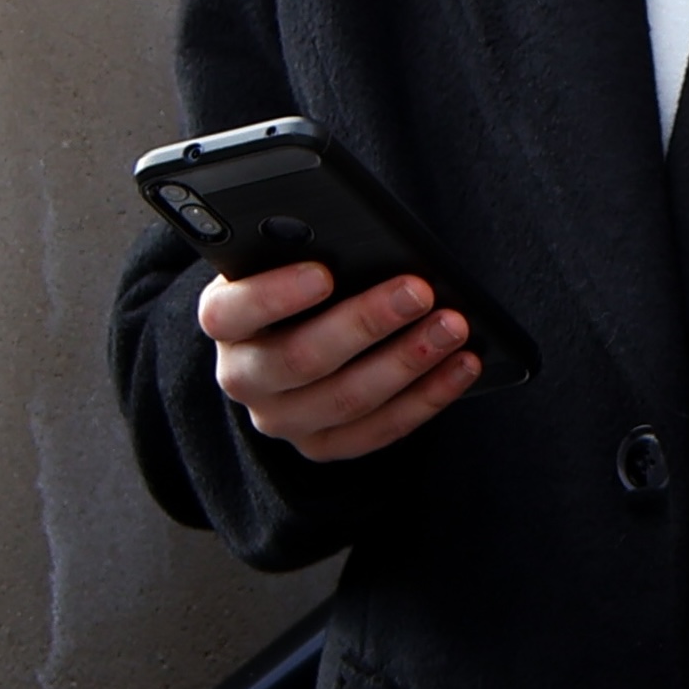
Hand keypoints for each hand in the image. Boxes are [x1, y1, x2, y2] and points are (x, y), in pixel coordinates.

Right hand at [196, 262, 478, 461]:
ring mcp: (281, 418)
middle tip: (420, 290)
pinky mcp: (322, 446)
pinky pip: (379, 430)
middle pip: (300, 359)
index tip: (325, 273)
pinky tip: (464, 364)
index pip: (230, 312)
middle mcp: (243, 376)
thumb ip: (311, 247)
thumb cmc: (301, 277)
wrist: (297, 334)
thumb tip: (368, 241)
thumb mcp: (291, 257)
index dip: (274, 295)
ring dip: (408, 361)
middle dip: (367, 322)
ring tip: (454, 326)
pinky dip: (428, 396)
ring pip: (347, 399)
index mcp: (225, 320)